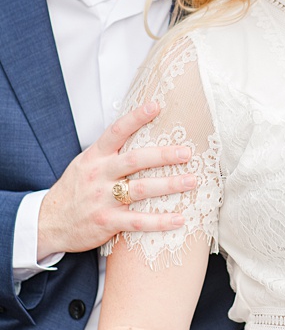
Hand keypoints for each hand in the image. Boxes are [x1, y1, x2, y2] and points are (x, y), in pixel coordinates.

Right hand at [36, 102, 195, 256]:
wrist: (48, 223)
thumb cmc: (75, 190)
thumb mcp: (86, 164)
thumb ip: (110, 151)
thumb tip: (142, 131)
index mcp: (95, 157)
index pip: (116, 132)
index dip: (135, 118)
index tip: (156, 106)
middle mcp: (99, 175)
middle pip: (135, 160)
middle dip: (163, 155)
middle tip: (187, 152)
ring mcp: (102, 199)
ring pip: (141, 189)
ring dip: (169, 185)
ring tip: (192, 181)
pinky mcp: (106, 221)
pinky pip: (138, 221)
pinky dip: (160, 221)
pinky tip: (179, 219)